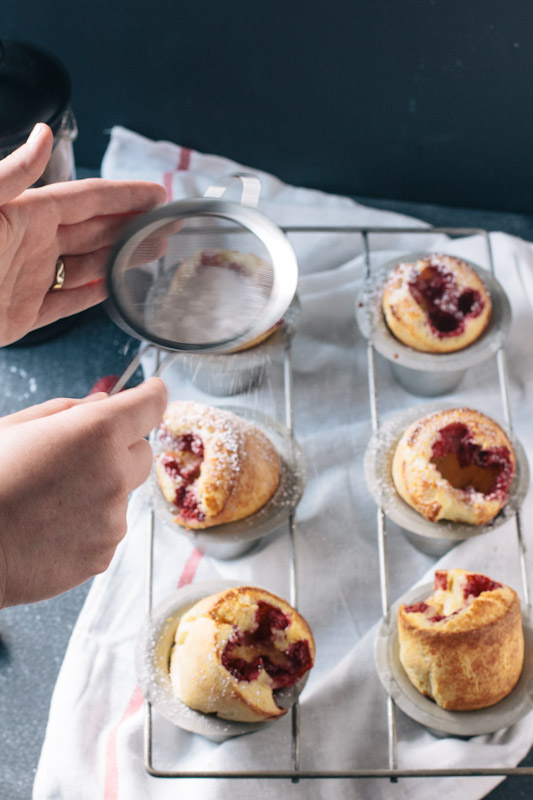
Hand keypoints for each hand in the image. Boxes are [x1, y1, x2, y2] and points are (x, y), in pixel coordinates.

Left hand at [0, 123, 166, 344]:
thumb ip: (13, 175)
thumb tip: (43, 136)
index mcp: (25, 214)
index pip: (87, 199)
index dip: (124, 195)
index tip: (156, 194)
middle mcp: (31, 245)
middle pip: (95, 232)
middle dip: (132, 228)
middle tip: (167, 227)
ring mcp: (28, 281)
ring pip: (87, 268)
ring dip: (121, 261)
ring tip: (154, 256)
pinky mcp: (22, 317)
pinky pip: (65, 305)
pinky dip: (91, 299)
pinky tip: (113, 291)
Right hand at [0, 377, 166, 606]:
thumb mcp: (16, 427)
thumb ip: (68, 410)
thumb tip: (103, 403)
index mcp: (96, 433)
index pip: (149, 406)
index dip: (151, 396)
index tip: (153, 392)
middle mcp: (114, 475)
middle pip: (142, 452)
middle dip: (120, 449)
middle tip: (79, 456)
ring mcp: (112, 519)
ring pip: (121, 495)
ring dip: (99, 491)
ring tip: (49, 501)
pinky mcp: (103, 554)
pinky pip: (106, 529)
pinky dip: (88, 526)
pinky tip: (50, 527)